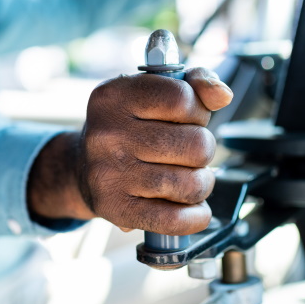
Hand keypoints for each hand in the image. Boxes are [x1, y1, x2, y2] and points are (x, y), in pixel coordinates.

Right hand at [77, 67, 232, 233]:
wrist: (83, 166)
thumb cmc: (129, 126)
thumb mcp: (151, 93)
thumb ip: (193, 83)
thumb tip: (221, 94)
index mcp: (116, 96)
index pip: (182, 98)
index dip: (197, 111)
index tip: (188, 118)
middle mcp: (108, 133)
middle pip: (195, 144)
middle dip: (203, 150)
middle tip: (188, 151)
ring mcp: (110, 173)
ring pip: (190, 184)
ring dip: (201, 183)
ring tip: (188, 177)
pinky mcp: (116, 208)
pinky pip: (174, 220)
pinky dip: (195, 217)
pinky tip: (193, 208)